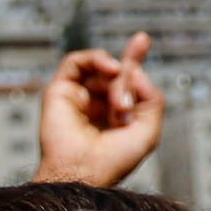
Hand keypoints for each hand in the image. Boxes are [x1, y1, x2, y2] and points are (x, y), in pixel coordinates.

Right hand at [36, 33, 163, 190]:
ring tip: (118, 104)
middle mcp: (96, 103)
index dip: (133, 59)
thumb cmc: (114, 160)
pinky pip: (75, 61)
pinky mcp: (58, 91)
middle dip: (129, 82)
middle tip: (126, 107)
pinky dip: (95, 59)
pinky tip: (110, 70)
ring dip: (116, 80)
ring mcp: (77, 97)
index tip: (142, 39)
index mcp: (115, 114)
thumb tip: (133, 71)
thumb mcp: (148, 130)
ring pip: (101, 69)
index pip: (125, 80)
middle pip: (116, 72)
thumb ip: (152, 97)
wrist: (83, 171)